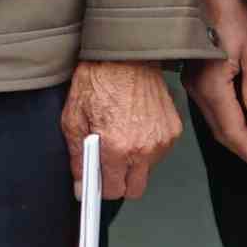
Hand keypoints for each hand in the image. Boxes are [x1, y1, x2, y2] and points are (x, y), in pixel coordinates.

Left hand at [61, 57, 181, 186]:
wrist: (125, 54)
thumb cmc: (98, 81)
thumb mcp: (73, 120)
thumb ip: (78, 158)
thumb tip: (81, 185)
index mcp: (116, 148)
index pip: (114, 191)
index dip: (102, 188)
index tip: (98, 181)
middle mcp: (143, 148)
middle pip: (135, 189)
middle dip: (121, 182)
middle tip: (109, 164)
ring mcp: (162, 139)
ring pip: (148, 170)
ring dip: (136, 163)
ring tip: (122, 137)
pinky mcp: (173, 129)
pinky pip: (160, 151)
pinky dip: (148, 145)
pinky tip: (136, 126)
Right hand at [194, 0, 246, 169]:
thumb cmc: (235, 12)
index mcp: (212, 85)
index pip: (233, 130)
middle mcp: (196, 88)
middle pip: (221, 131)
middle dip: (244, 149)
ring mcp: (192, 82)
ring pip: (215, 121)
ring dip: (237, 135)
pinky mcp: (194, 75)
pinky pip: (211, 107)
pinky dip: (229, 119)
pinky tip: (246, 120)